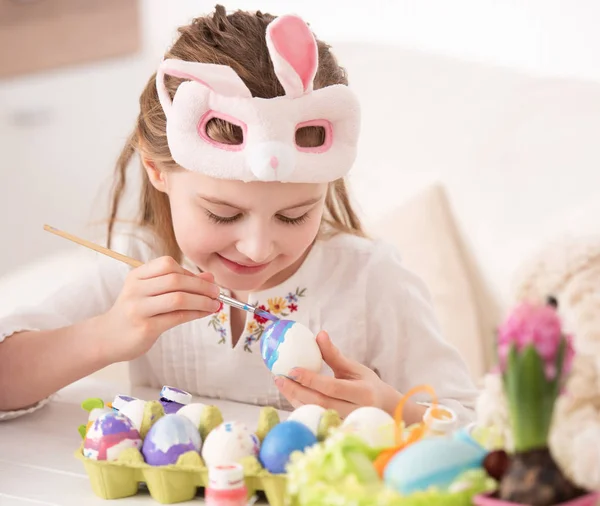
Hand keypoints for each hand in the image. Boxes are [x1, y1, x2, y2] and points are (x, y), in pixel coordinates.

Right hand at [99, 256, 220, 362]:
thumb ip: (178, 283)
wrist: (107, 338)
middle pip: (175, 280)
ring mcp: (138, 308)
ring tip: (215, 304)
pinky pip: (177, 317)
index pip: (167, 264)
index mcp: (137, 276)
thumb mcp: (151, 293)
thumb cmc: (135, 312)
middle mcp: (136, 289)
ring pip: (178, 298)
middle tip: (217, 292)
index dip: (189, 272)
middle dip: (201, 286)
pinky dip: (195, 314)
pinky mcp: (145, 327)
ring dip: (202, 301)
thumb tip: (209, 278)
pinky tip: (204, 313)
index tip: (204, 281)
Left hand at [274, 331, 408, 418]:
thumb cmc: (367, 384)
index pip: (332, 388)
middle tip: (279, 378)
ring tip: (280, 383)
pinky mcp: (337, 429)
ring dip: (294, 399)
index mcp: (362, 393)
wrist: (383, 410)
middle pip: (320, 403)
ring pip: (315, 413)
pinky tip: (289, 393)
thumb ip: (334, 354)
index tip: (292, 369)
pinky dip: (300, 406)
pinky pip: (315, 418)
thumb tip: (319, 334)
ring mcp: (345, 423)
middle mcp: (355, 411)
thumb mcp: (355, 368)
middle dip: (296, 391)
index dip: (311, 379)